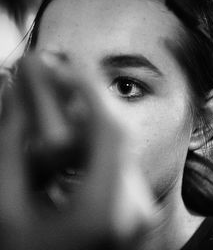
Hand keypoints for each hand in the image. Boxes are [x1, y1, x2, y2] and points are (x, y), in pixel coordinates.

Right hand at [0, 52, 154, 248]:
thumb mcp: (7, 210)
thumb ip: (10, 150)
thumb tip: (13, 96)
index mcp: (106, 209)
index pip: (110, 129)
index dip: (90, 88)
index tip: (69, 62)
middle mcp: (134, 207)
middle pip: (114, 134)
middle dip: (84, 102)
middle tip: (56, 78)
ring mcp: (139, 209)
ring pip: (116, 148)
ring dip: (84, 125)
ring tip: (53, 115)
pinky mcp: (136, 208)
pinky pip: (116, 164)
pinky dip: (91, 147)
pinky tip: (64, 149)